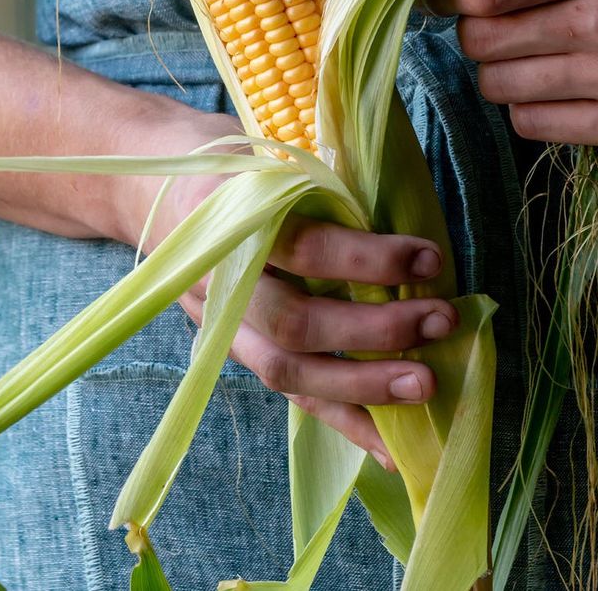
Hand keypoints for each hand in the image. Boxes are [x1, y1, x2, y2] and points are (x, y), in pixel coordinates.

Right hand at [141, 107, 458, 469]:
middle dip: (375, 330)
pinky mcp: (234, 350)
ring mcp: (221, 323)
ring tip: (426, 385)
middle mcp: (219, 280)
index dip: (368, 259)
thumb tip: (405, 211)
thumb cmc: (229, 163)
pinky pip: (289, 393)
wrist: (157, 190)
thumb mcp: (266, 150)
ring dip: (364, 386)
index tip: (428, 258)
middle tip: (439, 320)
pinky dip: (341, 421)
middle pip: (296, 323)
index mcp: (229, 219)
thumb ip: (319, 182)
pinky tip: (389, 446)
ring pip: (288, 371)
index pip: (303, 248)